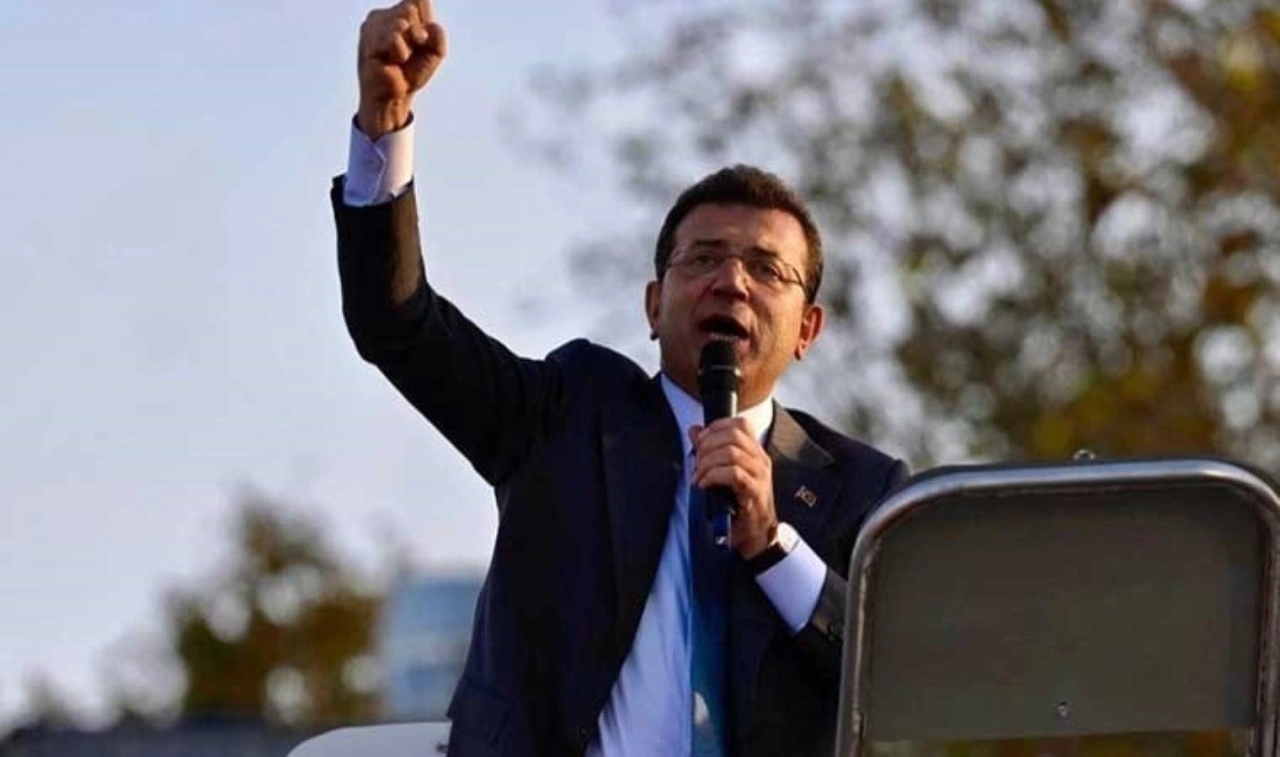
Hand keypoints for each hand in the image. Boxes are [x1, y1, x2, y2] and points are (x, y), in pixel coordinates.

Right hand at [357, 0, 447, 138]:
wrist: (395, 96)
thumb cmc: (411, 72)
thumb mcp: (434, 52)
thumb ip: (438, 35)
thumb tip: (431, 26)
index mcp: (400, 14)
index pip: (419, 0)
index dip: (425, 20)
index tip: (421, 41)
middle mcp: (384, 15)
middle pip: (410, 7)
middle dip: (418, 33)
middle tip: (411, 51)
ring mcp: (373, 24)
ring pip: (402, 20)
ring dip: (408, 45)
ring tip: (400, 58)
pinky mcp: (368, 37)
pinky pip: (394, 36)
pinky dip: (400, 51)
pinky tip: (392, 61)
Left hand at [690, 419, 777, 558]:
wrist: (755, 535)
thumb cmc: (738, 504)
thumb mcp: (723, 472)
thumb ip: (709, 449)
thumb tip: (694, 430)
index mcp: (754, 452)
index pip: (740, 424)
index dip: (716, 427)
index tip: (700, 442)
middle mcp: (760, 460)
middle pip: (733, 435)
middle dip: (708, 446)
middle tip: (696, 462)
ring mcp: (760, 476)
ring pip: (732, 453)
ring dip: (708, 463)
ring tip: (698, 477)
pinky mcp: (755, 493)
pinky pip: (734, 474)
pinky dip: (713, 476)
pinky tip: (704, 485)